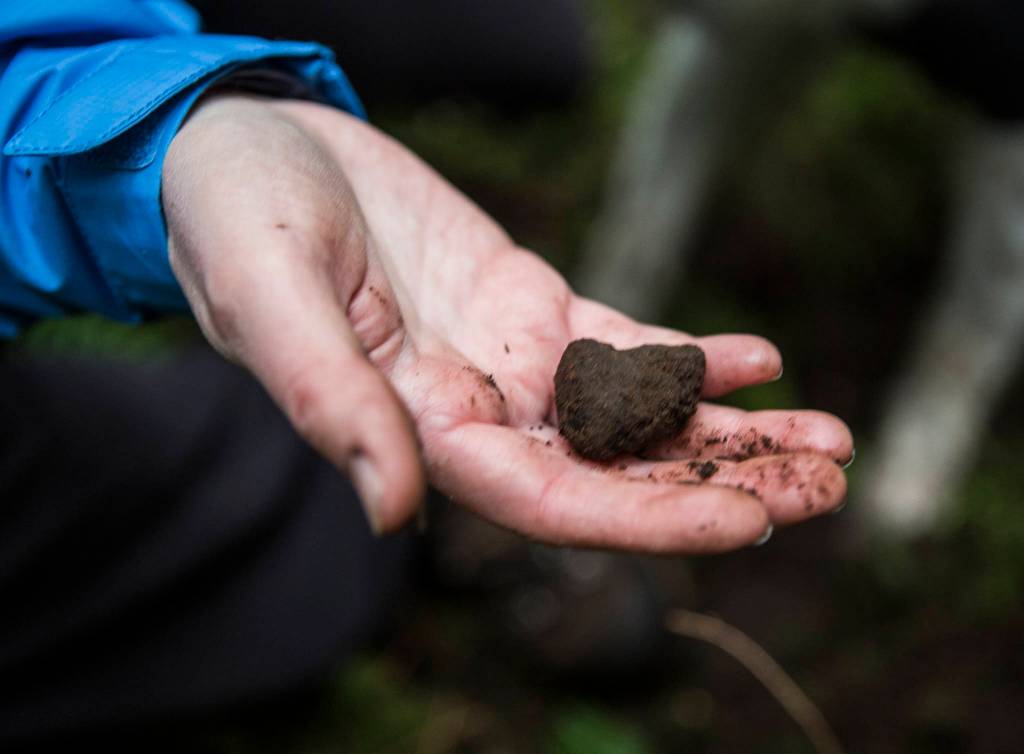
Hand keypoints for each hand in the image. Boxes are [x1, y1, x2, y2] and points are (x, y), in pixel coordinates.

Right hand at [162, 95, 851, 552]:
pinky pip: (621, 344)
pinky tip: (756, 359)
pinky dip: (689, 356)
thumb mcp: (267, 295)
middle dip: (719, 483)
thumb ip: (327, 400)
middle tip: (829, 483)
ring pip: (634, 415)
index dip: (645, 519)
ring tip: (828, 439)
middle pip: (614, 472)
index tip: (748, 521)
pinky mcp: (526, 305)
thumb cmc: (236, 217)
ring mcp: (507, 361)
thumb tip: (389, 513)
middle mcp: (473, 411)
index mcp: (414, 427)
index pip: (547, 499)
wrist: (250, 149)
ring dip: (729, 430)